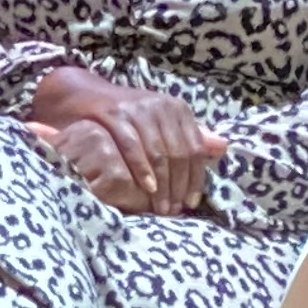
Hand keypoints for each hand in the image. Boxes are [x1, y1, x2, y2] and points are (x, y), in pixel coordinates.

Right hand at [23, 68, 225, 212]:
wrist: (85, 97)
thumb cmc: (127, 117)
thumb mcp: (161, 123)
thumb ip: (189, 136)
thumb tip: (223, 147)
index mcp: (177, 108)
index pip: (195, 148)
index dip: (196, 178)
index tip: (191, 201)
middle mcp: (161, 106)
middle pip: (179, 154)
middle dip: (178, 186)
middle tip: (173, 210)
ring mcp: (138, 110)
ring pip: (159, 154)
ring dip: (162, 184)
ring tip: (160, 207)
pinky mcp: (115, 115)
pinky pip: (133, 148)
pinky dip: (142, 170)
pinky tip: (146, 189)